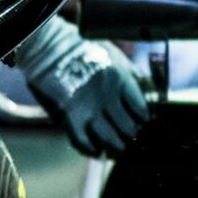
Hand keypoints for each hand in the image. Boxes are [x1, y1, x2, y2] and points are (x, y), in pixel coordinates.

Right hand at [12, 18, 150, 156]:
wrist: (49, 47)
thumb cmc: (83, 48)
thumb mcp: (115, 55)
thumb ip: (132, 74)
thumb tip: (148, 92)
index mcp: (121, 80)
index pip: (141, 109)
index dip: (143, 119)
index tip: (143, 122)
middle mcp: (107, 97)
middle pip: (128, 128)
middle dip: (132, 135)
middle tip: (132, 138)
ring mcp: (88, 109)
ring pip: (110, 139)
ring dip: (116, 147)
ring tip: (119, 149)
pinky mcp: (69, 117)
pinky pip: (83, 142)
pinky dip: (91, 150)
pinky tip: (96, 150)